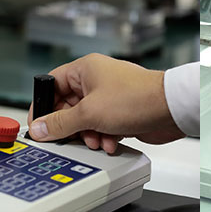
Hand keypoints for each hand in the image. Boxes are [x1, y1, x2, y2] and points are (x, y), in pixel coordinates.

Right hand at [27, 53, 183, 153]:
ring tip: (96, 140)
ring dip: (88, 134)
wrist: (171, 110)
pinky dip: (102, 136)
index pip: (51, 84)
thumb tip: (40, 128)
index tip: (38, 124)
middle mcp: (96, 80)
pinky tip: (110, 142)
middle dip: (70, 126)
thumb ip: (61, 122)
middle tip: (69, 137)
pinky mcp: (121, 112)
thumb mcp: (89, 113)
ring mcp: (109, 97)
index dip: (43, 105)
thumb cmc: (137, 99)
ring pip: (85, 120)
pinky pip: (101, 127)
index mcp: (85, 69)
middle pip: (68, 106)